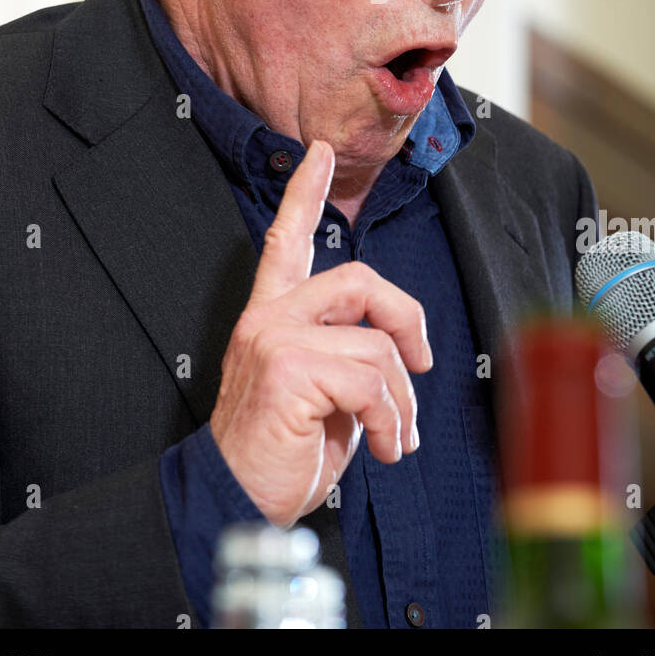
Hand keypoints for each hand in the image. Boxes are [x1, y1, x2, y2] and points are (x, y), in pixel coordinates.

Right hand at [209, 139, 432, 527]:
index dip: (305, 194)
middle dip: (407, 319)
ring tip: (391, 437)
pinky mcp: (287, 369)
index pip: (287, 242)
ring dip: (400, 401)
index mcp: (272, 318)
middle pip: (359, 280)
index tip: (319, 153)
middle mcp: (269, 318)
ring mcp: (275, 339)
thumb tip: (400, 357)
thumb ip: (346, 358)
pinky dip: (389, 420)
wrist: (233, 501)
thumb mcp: (321, 396)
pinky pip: (370, 379)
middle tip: (421, 362)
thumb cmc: (280, 454)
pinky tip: (380, 447)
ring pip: (376, 344)